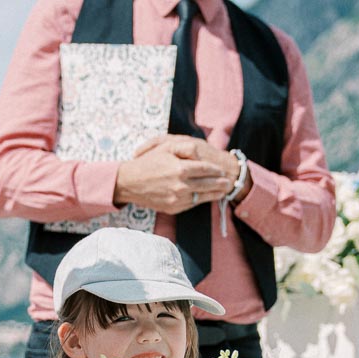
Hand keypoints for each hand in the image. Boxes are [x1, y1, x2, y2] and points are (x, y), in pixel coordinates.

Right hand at [138, 136, 252, 204]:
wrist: (129, 183)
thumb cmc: (147, 163)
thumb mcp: (164, 148)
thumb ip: (184, 148)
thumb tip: (199, 152)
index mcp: (181, 168)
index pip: (205, 169)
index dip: (215, 170)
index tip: (222, 170)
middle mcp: (181, 185)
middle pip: (207, 184)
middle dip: (220, 183)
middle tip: (229, 182)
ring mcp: (177, 199)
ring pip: (201, 196)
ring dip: (214, 194)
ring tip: (223, 191)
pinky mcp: (173, 208)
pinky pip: (191, 204)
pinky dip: (200, 200)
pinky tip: (206, 197)